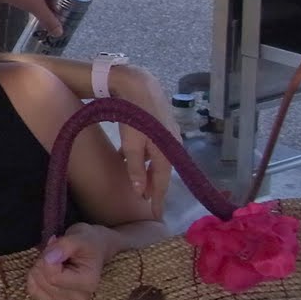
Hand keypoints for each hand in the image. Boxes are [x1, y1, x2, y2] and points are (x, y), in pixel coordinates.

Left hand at [27, 223, 111, 299]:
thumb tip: (49, 259)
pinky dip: (34, 277)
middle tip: (55, 252)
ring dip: (39, 268)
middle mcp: (78, 297)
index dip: (48, 258)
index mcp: (88, 283)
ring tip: (53, 260)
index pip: (53, 277)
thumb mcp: (80, 237)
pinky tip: (45, 269)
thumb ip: (64, 246)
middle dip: (43, 262)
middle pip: (43, 282)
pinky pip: (33, 291)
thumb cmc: (88, 243)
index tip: (56, 247)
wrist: (93, 249)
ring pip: (36, 287)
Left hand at [106, 63, 176, 216]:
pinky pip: (152, 147)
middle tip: (149, 203)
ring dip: (149, 172)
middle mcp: (171, 144)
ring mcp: (166, 134)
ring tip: (140, 185)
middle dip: (156, 187)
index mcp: (167, 152)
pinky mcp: (158, 125)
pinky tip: (130, 159)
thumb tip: (142, 193)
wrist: (137, 84)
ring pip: (157, 159)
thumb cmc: (133, 115)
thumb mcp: (132, 144)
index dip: (159, 199)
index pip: (163, 182)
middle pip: (162, 171)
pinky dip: (143, 156)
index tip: (156, 215)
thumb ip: (136, 168)